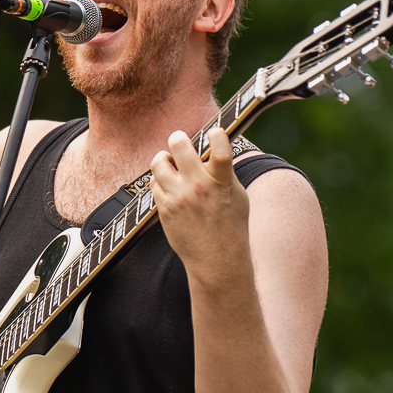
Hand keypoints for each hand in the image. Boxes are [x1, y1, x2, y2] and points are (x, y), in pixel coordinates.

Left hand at [150, 127, 251, 286]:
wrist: (216, 260)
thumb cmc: (231, 226)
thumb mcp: (238, 196)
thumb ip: (225, 172)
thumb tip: (214, 149)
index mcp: (221, 182)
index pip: (220, 151)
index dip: (217, 135)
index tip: (215, 132)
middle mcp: (198, 187)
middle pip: (179, 146)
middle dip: (178, 139)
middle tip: (179, 140)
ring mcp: (178, 197)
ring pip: (159, 162)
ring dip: (164, 158)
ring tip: (169, 162)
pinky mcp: (164, 208)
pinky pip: (154, 183)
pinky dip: (160, 180)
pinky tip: (169, 185)